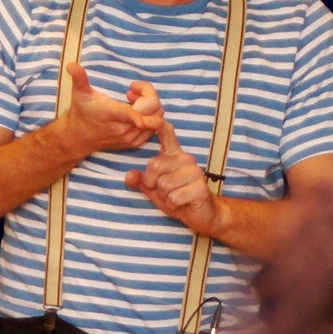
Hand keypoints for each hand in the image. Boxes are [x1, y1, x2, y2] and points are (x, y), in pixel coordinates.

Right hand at [50, 67, 164, 157]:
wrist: (79, 138)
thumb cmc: (81, 112)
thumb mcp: (79, 93)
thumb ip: (79, 78)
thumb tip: (72, 64)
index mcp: (112, 115)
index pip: (135, 112)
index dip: (145, 98)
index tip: (132, 89)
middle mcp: (124, 129)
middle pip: (154, 110)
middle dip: (147, 94)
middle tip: (132, 91)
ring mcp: (131, 138)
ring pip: (157, 118)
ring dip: (150, 106)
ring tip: (133, 100)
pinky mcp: (135, 143)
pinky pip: (155, 128)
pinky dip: (151, 117)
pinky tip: (136, 111)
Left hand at [125, 115, 222, 237]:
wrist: (203, 214)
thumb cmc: (178, 198)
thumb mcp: (155, 190)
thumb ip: (142, 182)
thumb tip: (129, 175)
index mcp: (174, 155)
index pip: (167, 133)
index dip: (157, 124)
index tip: (146, 118)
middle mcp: (186, 159)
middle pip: (155, 165)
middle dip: (152, 183)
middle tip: (163, 191)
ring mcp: (195, 172)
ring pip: (163, 184)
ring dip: (164, 196)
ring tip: (175, 196)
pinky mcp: (200, 188)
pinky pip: (174, 197)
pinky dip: (173, 204)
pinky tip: (182, 203)